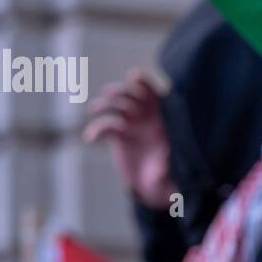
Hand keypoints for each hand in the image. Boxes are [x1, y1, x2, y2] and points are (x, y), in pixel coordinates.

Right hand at [82, 69, 177, 208]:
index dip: (144, 82)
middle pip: (133, 95)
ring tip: (95, 108)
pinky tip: (90, 137)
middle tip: (110, 94)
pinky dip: (96, 130)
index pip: (155, 93)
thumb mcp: (171, 171)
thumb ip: (167, 166)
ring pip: (117, 107)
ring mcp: (132, 124)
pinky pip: (105, 127)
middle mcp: (148, 117)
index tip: (133, 76)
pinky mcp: (119, 136)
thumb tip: (162, 163)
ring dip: (105, 105)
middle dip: (121, 91)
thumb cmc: (171, 174)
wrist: (156, 185)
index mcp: (165, 117)